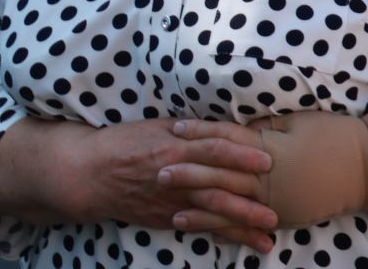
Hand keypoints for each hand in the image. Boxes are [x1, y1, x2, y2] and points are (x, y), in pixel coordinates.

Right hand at [60, 118, 277, 253]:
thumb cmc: (126, 142)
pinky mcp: (166, 218)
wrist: (88, 174)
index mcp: (174, 145)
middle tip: (278, 203)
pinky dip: (223, 234)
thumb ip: (192, 128)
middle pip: (216, 185)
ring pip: (211, 211)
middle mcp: (175, 174)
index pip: (213, 149)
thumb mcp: (157, 125)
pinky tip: (246, 242)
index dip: (240, 154)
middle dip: (248, 195)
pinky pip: (199, 227)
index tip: (267, 159)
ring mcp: (170, 200)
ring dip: (242, 222)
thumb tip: (229, 125)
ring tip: (269, 228)